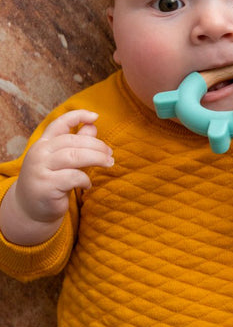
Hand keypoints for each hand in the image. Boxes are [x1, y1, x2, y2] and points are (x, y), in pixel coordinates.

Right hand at [0, 110, 112, 244]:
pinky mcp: (46, 186)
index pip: (60, 123)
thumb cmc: (51, 181)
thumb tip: (92, 125)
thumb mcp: (63, 160)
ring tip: (109, 163)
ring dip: (96, 158)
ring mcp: (40, 169)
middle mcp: (39, 153)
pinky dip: (85, 179)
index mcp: (43, 143)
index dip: (78, 116)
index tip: (95, 116)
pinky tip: (88, 185)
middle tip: (110, 153)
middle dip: (96, 145)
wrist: (29, 210)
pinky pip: (73, 177)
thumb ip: (77, 143)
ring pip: (74, 156)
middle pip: (72, 140)